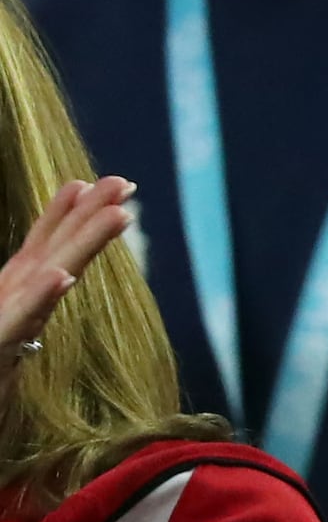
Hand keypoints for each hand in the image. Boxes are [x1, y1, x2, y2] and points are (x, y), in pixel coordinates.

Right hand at [0, 177, 130, 403]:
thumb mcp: (12, 339)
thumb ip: (31, 307)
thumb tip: (58, 273)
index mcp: (15, 302)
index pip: (49, 253)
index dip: (76, 218)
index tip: (112, 188)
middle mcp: (8, 305)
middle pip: (52, 255)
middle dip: (86, 218)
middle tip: (121, 182)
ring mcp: (0, 323)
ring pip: (40, 278)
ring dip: (77, 243)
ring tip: (116, 213)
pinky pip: (13, 324)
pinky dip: (36, 300)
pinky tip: (60, 277)